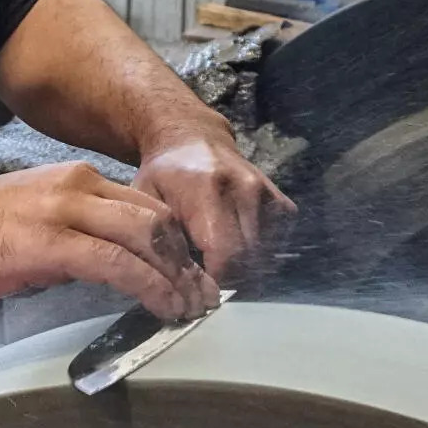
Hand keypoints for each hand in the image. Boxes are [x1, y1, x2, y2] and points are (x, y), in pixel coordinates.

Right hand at [0, 162, 219, 320]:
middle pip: (157, 218)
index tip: (191, 272)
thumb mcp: (36, 221)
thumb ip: (75, 234)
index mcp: (77, 181)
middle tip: (204, 294)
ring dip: (176, 276)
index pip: (146, 205)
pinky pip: (118, 265)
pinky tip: (163, 306)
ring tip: (191, 306)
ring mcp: (68, 212)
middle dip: (187, 260)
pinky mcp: (54, 244)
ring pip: (146, 238)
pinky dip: (149, 287)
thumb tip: (107, 266)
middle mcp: (79, 188)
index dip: (177, 241)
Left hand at [134, 125, 295, 283]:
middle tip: (209, 282)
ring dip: (247, 269)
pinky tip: (240, 249)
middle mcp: (244, 189)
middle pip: (249, 257)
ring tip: (222, 264)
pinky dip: (262, 255)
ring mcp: (267, 194)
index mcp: (207, 190)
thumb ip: (159, 238)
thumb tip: (176, 285)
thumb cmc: (164, 174)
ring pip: (267, 255)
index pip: (225, 253)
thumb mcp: (146, 200)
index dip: (215, 280)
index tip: (199, 289)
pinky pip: (279, 243)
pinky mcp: (281, 201)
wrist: (193, 137)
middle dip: (230, 279)